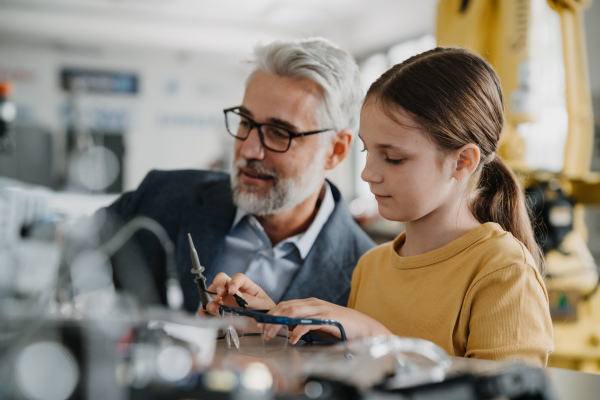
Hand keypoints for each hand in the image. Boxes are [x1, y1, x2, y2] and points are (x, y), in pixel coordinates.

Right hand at [200, 273, 275, 315]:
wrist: (266, 326)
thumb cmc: (266, 312)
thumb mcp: (263, 305)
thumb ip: (251, 300)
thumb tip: (237, 295)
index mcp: (247, 287)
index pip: (238, 277)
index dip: (234, 282)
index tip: (233, 290)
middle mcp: (235, 291)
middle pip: (222, 280)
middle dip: (218, 284)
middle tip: (220, 294)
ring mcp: (227, 301)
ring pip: (214, 293)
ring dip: (212, 298)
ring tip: (218, 308)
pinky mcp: (222, 311)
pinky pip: (211, 308)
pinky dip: (205, 309)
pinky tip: (204, 312)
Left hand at [263, 298, 391, 344]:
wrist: (364, 328)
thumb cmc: (341, 327)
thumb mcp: (318, 323)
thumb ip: (303, 322)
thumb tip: (287, 327)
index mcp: (310, 303)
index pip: (286, 304)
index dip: (272, 313)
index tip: (262, 323)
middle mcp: (313, 303)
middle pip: (286, 306)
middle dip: (272, 318)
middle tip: (263, 330)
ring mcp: (320, 309)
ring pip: (293, 311)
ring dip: (279, 323)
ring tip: (272, 333)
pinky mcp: (327, 318)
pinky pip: (308, 322)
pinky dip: (297, 330)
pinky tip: (292, 339)